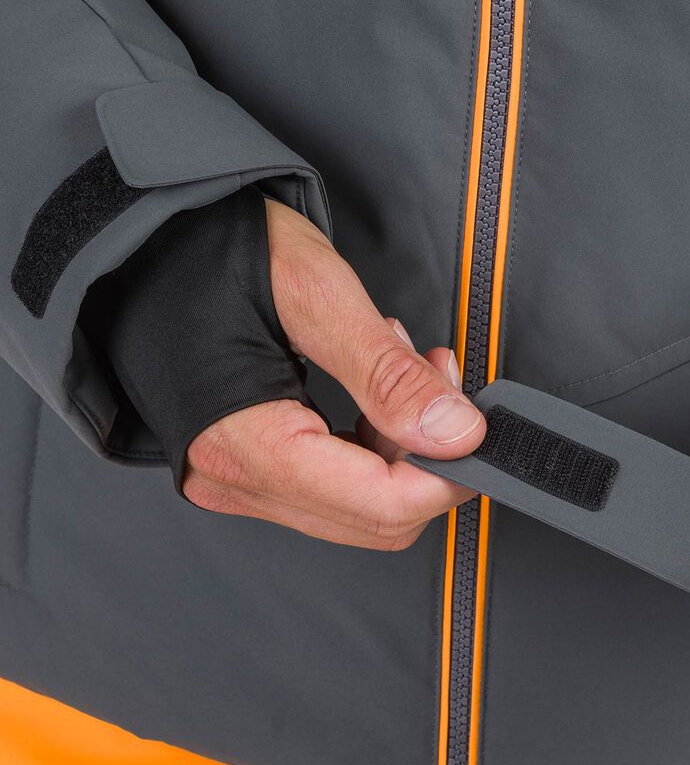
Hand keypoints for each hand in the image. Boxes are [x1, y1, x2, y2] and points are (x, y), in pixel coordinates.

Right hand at [183, 199, 483, 546]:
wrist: (136, 245)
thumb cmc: (203, 252)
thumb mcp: (313, 294)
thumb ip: (387, 373)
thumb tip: (456, 434)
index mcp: (245, 446)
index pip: (381, 507)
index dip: (447, 475)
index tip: (476, 426)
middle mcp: (235, 480)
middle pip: (377, 519)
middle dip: (427, 455)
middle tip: (437, 378)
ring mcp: (237, 480)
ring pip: (360, 506)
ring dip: (402, 444)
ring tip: (402, 364)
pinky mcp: (247, 467)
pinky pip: (332, 485)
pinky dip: (371, 443)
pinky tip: (373, 385)